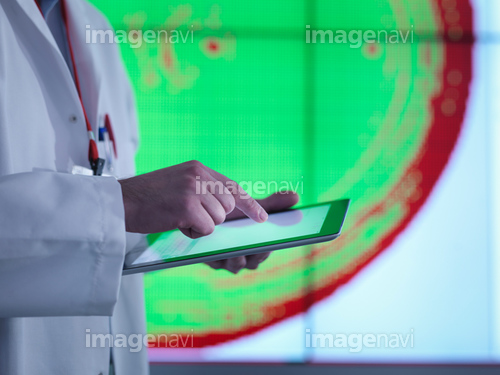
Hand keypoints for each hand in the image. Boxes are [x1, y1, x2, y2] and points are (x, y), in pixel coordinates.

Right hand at [118, 160, 267, 237]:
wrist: (121, 200)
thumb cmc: (148, 197)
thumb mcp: (179, 183)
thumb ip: (201, 189)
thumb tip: (224, 206)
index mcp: (198, 168)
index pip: (232, 186)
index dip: (249, 204)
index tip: (262, 217)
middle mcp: (199, 175)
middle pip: (227, 207)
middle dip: (212, 217)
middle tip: (187, 214)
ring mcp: (193, 189)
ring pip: (217, 219)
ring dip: (200, 225)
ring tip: (177, 216)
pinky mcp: (187, 206)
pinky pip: (206, 229)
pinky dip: (192, 232)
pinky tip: (174, 222)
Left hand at [205, 191, 298, 273]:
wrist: (204, 211)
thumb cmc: (233, 213)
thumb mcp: (253, 207)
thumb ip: (274, 204)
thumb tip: (296, 197)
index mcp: (257, 248)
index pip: (265, 254)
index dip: (267, 251)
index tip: (270, 244)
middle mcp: (243, 258)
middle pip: (252, 262)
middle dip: (254, 256)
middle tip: (255, 246)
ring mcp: (226, 260)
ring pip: (235, 264)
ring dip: (236, 258)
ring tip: (236, 249)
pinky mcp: (210, 259)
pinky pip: (215, 261)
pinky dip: (217, 255)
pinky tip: (216, 246)